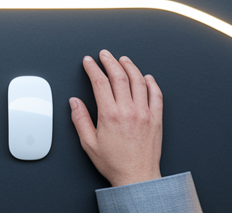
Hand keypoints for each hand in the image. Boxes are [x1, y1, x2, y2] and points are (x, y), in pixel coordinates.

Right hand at [69, 49, 163, 187]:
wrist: (137, 177)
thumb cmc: (114, 163)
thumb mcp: (89, 144)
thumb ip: (80, 120)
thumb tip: (74, 102)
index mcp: (110, 115)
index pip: (100, 82)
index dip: (93, 68)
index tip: (88, 62)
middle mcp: (129, 110)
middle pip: (119, 76)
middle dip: (110, 61)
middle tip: (104, 54)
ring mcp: (145, 113)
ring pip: (139, 81)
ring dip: (130, 67)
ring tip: (123, 60)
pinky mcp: (156, 118)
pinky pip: (156, 94)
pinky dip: (152, 82)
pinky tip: (146, 77)